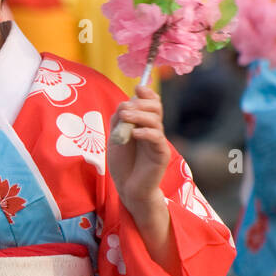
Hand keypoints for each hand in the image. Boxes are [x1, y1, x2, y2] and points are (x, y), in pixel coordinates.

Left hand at [109, 85, 172, 225]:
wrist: (128, 187)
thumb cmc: (122, 163)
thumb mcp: (115, 138)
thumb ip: (118, 121)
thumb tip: (125, 103)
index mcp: (144, 124)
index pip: (152, 102)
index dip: (147, 93)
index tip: (137, 88)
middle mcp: (153, 130)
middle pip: (156, 107)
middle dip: (141, 103)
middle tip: (125, 109)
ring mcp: (158, 141)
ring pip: (156, 120)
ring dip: (140, 115)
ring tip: (125, 117)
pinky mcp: (161, 154)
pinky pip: (157, 138)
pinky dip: (146, 132)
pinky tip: (134, 133)